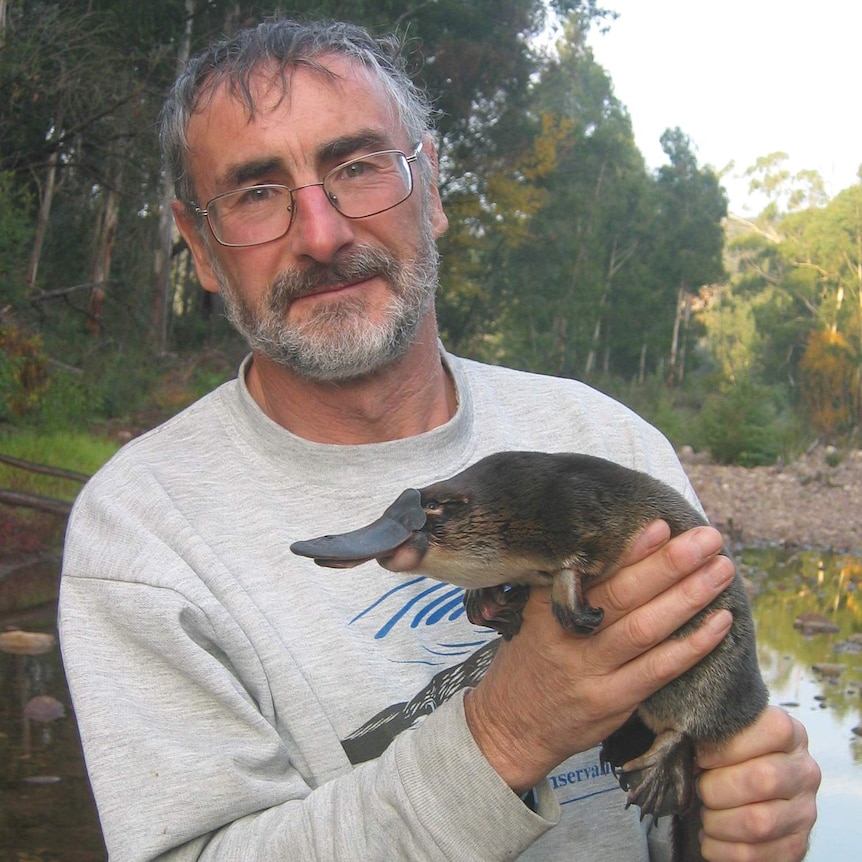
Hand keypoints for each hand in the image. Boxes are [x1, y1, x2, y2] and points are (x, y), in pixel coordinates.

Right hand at [465, 520, 735, 792]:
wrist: (511, 724)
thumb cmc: (531, 658)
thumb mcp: (534, 614)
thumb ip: (569, 585)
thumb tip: (618, 544)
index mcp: (547, 605)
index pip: (592, 570)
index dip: (630, 550)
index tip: (662, 526)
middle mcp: (568, 634)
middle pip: (624, 595)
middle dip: (670, 564)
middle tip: (707, 539)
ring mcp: (591, 670)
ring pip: (646, 629)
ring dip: (688, 597)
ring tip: (721, 570)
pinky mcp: (613, 701)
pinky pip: (659, 670)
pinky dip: (692, 645)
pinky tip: (719, 623)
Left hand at [696, 705, 819, 860]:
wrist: (744, 792)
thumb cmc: (725, 756)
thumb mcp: (721, 732)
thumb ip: (708, 729)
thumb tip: (679, 739)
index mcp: (789, 733)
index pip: (771, 730)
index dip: (726, 745)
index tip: (698, 756)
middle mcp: (804, 771)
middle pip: (762, 779)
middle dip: (715, 787)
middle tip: (699, 788)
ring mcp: (805, 812)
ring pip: (758, 822)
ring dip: (717, 821)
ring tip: (705, 814)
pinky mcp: (796, 846)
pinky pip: (754, 855)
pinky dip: (721, 849)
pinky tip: (710, 837)